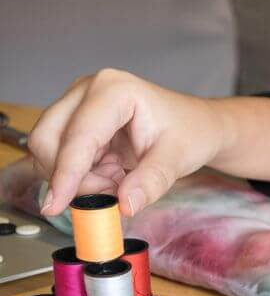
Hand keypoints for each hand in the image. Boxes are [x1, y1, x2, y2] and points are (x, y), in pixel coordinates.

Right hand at [28, 68, 223, 215]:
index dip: (65, 173)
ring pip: (49, 150)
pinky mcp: (76, 121)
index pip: (78, 136)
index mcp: (114, 90)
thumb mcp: (177, 159)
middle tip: (110, 193)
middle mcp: (87, 90)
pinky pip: (61, 156)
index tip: (56, 205)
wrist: (197, 126)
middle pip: (47, 139)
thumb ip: (151, 182)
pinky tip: (111, 174)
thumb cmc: (190, 133)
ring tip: (117, 180)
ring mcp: (78, 104)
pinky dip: (81, 175)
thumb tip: (125, 204)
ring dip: (78, 177)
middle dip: (71, 176)